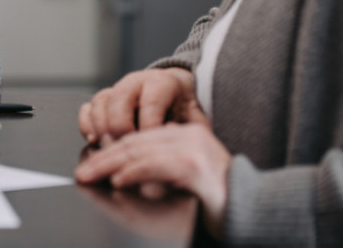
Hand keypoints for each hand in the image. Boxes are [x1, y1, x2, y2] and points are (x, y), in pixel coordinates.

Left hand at [75, 122, 230, 237]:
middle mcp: (188, 136)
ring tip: (91, 175)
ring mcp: (193, 148)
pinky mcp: (196, 166)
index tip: (92, 163)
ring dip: (110, 165)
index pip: (141, 138)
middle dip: (105, 158)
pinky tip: (119, 179)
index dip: (113, 151)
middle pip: (136, 143)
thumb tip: (128, 171)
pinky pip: (156, 165)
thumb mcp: (188, 176)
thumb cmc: (224, 199)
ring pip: (141, 152)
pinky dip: (134, 172)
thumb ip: (165, 167)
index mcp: (186, 134)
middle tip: (83, 172)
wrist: (258, 208)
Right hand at [79, 68, 207, 144]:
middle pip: (119, 100)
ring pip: (100, 103)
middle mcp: (135, 82)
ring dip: (102, 129)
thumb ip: (193, 130)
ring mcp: (117, 90)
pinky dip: (87, 126)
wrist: (176, 96)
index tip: (152, 148)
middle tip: (127, 151)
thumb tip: (186, 148)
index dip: (150, 127)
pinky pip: (87, 108)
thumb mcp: (197, 117)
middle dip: (121, 129)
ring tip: (111, 150)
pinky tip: (95, 141)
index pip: (151, 101)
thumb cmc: (186, 110)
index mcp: (161, 83)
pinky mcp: (104, 101)